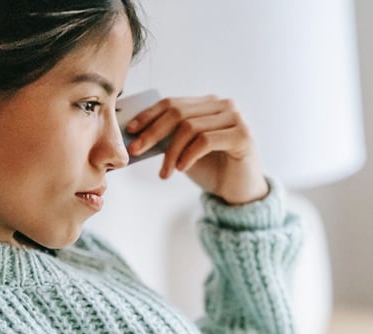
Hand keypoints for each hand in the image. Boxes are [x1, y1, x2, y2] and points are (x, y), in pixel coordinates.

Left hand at [124, 95, 268, 204]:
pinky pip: (205, 140)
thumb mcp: (184, 151)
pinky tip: (182, 169)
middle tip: (136, 151)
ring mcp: (235, 119)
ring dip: (171, 152)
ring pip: (190, 127)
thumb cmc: (212, 169)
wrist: (239, 191)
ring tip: (165, 172)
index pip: (172, 103)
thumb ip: (167, 138)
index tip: (130, 130)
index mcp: (207, 104)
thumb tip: (135, 134)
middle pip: (178, 112)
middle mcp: (223, 106)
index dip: (148, 115)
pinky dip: (188, 155)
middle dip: (152, 132)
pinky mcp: (242, 136)